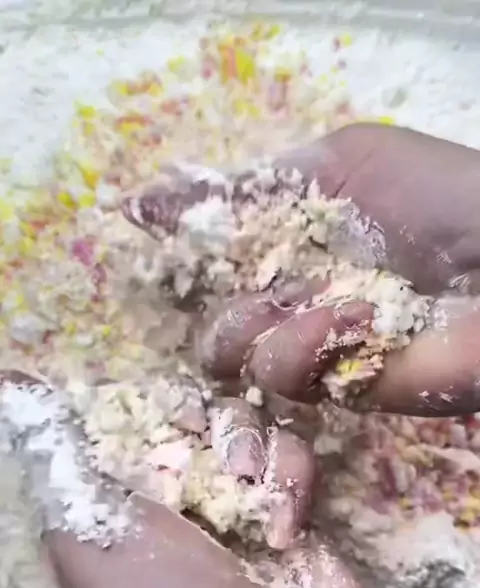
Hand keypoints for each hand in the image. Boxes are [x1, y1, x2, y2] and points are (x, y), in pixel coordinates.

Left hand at [0, 373, 380, 587]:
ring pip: (243, 422)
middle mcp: (175, 493)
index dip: (143, 405)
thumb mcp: (88, 542)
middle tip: (204, 463)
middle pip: (189, 408)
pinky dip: (288, 483)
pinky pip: (291, 454)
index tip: (157, 424)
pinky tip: (284, 531)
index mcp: (118, 499)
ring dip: (248, 453)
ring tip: (247, 498)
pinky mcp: (290, 507)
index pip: (126, 414)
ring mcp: (237, 499)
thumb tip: (11, 384)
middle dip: (200, 426)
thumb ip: (56, 464)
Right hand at [124, 124, 479, 415]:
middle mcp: (289, 305)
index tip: (148, 228)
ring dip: (258, 324)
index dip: (185, 256)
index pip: (211, 267)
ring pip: (234, 356)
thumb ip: (248, 190)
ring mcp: (314, 351)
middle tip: (257, 287)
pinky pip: (287, 374)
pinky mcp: (343, 388)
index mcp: (286, 251)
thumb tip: (145, 202)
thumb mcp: (338, 164)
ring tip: (330, 301)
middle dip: (218, 309)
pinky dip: (306, 343)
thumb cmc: (436, 195)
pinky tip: (356, 320)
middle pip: (211, 330)